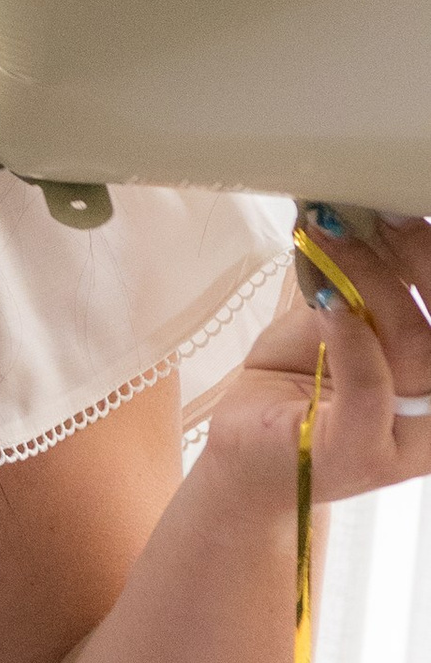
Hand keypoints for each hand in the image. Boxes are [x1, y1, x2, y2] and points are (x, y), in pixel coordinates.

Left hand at [200, 209, 430, 513]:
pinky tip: (328, 299)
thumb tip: (372, 211)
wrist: (248, 449)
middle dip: (418, 256)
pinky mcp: (361, 455)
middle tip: (375, 213)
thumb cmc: (300, 382)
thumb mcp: (343, 318)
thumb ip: (369, 282)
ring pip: (413, 347)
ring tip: (326, 236)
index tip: (408, 207)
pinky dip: (351, 335)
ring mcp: (408, 441)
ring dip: (368, 278)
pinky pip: (371, 387)